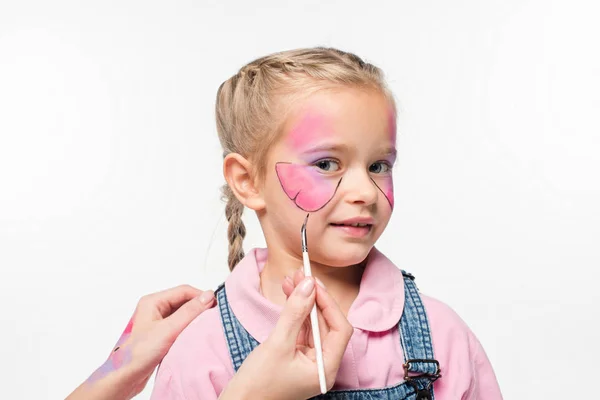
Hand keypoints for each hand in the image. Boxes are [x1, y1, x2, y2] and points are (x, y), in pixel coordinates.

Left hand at [67, 285, 215, 399]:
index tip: (216, 306)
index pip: (184, 291)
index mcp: (153, 301)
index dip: (201, 296)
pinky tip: (195, 336)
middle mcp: (154, 309)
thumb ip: (189, 312)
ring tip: (204, 327)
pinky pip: (179, 326)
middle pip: (184, 301)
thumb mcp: (168, 330)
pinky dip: (188, 329)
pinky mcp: (160, 334)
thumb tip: (209, 296)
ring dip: (194, 319)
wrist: (124, 377)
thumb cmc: (138, 353)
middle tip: (212, 318)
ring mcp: (157, 322)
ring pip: (182, 314)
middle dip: (198, 308)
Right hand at [220, 271, 352, 399]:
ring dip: (303, 302)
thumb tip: (308, 285)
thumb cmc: (257, 386)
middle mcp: (321, 365)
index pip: (339, 329)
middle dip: (314, 298)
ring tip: (292, 279)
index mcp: (326, 368)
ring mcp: (308, 361)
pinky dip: (294, 312)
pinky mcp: (295, 357)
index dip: (328, 304)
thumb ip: (294, 312)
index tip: (313, 283)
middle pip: (326, 324)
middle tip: (302, 274)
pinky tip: (288, 294)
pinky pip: (299, 330)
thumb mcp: (277, 344)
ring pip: (311, 324)